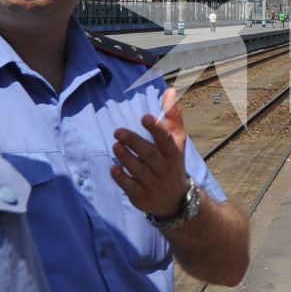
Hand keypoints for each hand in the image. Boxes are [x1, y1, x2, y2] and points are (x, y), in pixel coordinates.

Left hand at [111, 86, 192, 219]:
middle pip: (150, 155)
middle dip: (134, 143)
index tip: (145, 117)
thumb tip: (169, 91)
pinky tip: (113, 168)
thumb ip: (172, 117)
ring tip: (115, 146)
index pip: (166, 141)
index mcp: (173, 154)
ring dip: (126, 158)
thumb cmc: (172, 163)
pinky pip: (130, 187)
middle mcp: (164, 169)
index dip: (157, 130)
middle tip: (118, 131)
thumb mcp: (177, 141)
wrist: (175, 200)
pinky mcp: (141, 196)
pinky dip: (122, 178)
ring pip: (138, 170)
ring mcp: (153, 184)